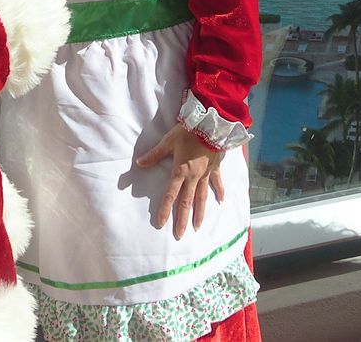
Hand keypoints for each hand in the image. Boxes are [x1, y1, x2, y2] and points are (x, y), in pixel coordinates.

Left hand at [135, 124, 225, 239]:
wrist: (211, 124)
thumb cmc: (188, 132)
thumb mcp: (168, 142)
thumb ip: (154, 155)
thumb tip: (139, 163)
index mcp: (180, 171)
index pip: (170, 194)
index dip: (165, 209)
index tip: (161, 224)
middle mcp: (193, 177)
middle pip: (186, 201)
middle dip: (183, 219)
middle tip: (180, 235)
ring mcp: (206, 174)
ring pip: (202, 197)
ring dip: (200, 213)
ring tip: (198, 227)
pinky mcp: (215, 168)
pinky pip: (217, 182)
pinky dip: (219, 191)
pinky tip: (220, 201)